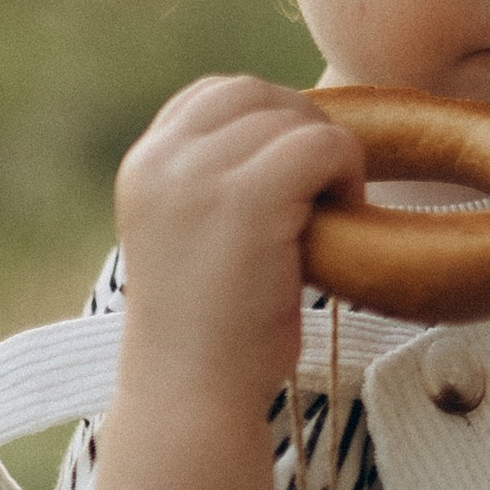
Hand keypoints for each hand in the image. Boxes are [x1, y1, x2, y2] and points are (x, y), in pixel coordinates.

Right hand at [112, 76, 366, 419]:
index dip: (267, 121)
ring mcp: (200, 176)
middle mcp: (161, 160)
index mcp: (143, 166)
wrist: (192, 397)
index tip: (294, 174)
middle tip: (325, 189)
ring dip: (328, 154)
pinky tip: (346, 213)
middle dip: (301, 128)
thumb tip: (288, 137)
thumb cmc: (209, 335)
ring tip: (333, 209)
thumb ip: (215, 185)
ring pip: (293, 117)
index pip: (213, 95)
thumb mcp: (192, 240)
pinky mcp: (247, 200)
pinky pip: (322, 145)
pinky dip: (346, 169)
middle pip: (254, 93)